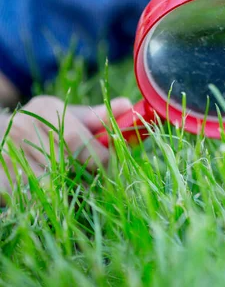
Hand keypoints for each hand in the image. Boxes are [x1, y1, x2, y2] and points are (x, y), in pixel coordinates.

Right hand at [0, 95, 132, 198]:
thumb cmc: (41, 128)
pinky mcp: (0, 182)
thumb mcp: (65, 116)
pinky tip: (55, 198)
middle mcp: (24, 128)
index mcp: (46, 109)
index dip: (101, 160)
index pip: (79, 140)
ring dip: (71, 194)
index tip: (114, 169)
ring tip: (79, 191)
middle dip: (90, 178)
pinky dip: (51, 203)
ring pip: (53, 187)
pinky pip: (35, 201)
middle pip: (68, 165)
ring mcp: (9, 155)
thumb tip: (127, 106)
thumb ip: (96, 117)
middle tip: (100, 184)